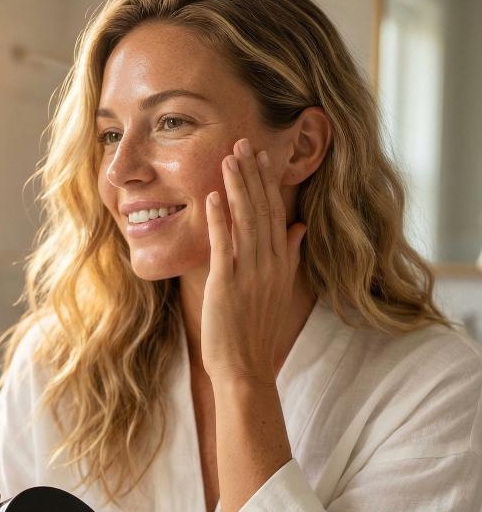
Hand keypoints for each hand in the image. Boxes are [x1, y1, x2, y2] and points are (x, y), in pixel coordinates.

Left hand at [201, 138, 306, 384]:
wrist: (246, 368)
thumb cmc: (256, 334)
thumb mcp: (279, 292)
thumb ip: (289, 257)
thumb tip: (298, 228)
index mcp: (281, 264)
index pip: (276, 214)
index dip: (267, 184)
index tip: (261, 157)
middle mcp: (270, 264)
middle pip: (263, 210)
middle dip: (252, 175)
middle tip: (242, 143)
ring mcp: (250, 274)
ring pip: (246, 221)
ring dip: (237, 188)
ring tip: (228, 158)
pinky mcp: (227, 285)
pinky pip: (224, 246)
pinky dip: (219, 220)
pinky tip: (213, 197)